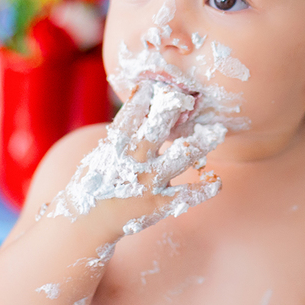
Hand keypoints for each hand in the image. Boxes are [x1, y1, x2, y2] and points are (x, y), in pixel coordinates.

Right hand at [49, 80, 227, 234]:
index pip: (130, 115)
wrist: (88, 222)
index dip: (143, 97)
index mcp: (116, 147)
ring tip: (217, 132)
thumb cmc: (97, 183)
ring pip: (178, 159)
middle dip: (170, 111)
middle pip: (155, 130)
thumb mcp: (102, 154)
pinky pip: (185, 196)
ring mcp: (148, 183)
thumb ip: (122, 133)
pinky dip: (202, 190)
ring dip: (199, 145)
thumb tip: (140, 103)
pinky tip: (216, 182)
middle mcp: (133, 163)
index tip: (156, 82)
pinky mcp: (158, 204)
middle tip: (186, 96)